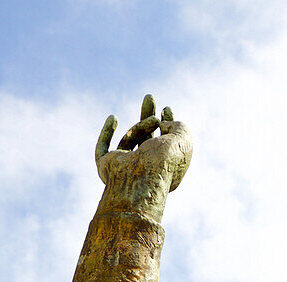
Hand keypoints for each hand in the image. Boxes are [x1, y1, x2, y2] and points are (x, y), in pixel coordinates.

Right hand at [95, 94, 192, 220]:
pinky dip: (107, 131)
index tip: (167, 109)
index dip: (167, 126)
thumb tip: (162, 122)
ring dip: (142, 125)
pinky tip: (114, 118)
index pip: (165, 147)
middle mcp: (145, 171)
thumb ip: (179, 127)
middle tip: (150, 97)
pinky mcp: (106, 167)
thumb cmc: (165, 162)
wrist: (141, 180)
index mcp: (165, 171)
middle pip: (146, 139)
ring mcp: (125, 168)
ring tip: (153, 120)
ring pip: (131, 139)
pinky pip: (103, 147)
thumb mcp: (183, 140)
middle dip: (149, 116)